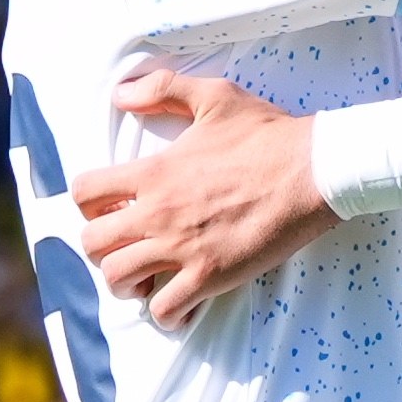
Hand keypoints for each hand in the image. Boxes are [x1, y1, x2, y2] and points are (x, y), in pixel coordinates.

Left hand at [72, 66, 334, 326]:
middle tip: (127, 247)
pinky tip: (179, 304)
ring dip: (126, 284)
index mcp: (154, 172)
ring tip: (147, 280)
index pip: (85, 193)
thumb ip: (162, 88)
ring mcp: (184, 248)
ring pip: (119, 279)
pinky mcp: (213, 275)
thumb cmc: (269, 133)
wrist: (316, 170)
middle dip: (102, 248)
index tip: (112, 209)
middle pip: (92, 242)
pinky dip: (166, 313)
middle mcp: (158, 213)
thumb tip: (121, 94)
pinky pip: (166, 309)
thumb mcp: (214, 96)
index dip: (89, 204)